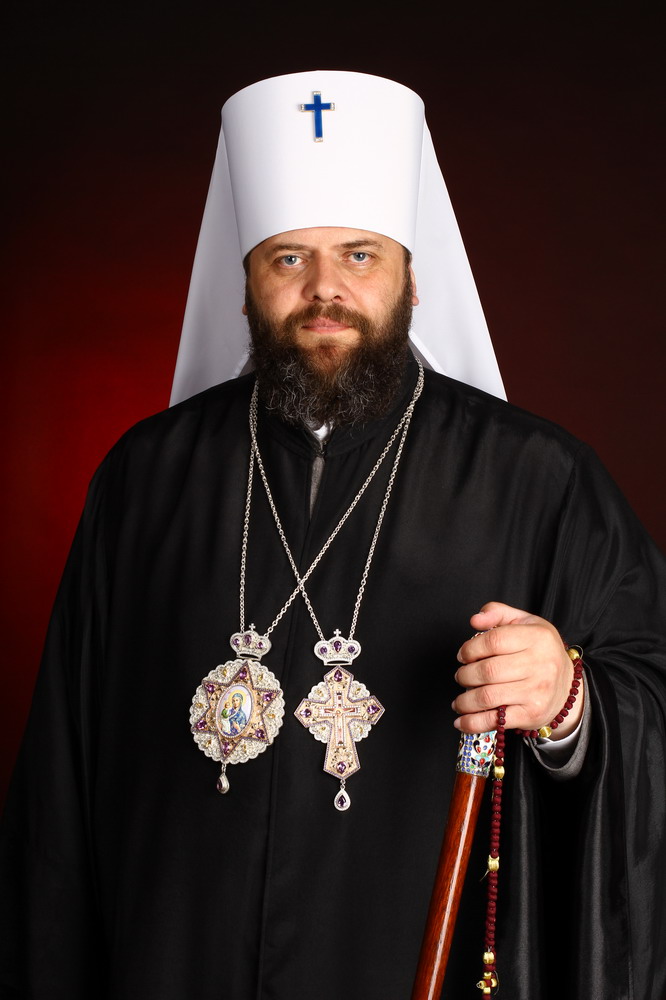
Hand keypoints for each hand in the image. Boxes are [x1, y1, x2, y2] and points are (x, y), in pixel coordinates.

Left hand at [452, 602, 582, 738]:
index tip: (463, 655)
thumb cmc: (541, 651)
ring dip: (465, 700)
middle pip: (487, 671)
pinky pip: (496, 721)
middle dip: (465, 675)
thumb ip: (498, 613)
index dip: (470, 649)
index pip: (493, 641)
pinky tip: (461, 720)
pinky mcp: (532, 714)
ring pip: (487, 696)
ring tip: (459, 700)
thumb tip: (475, 619)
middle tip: (461, 677)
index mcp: (537, 637)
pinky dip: (473, 723)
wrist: (568, 686)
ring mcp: (537, 691)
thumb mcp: (525, 623)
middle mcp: (540, 664)